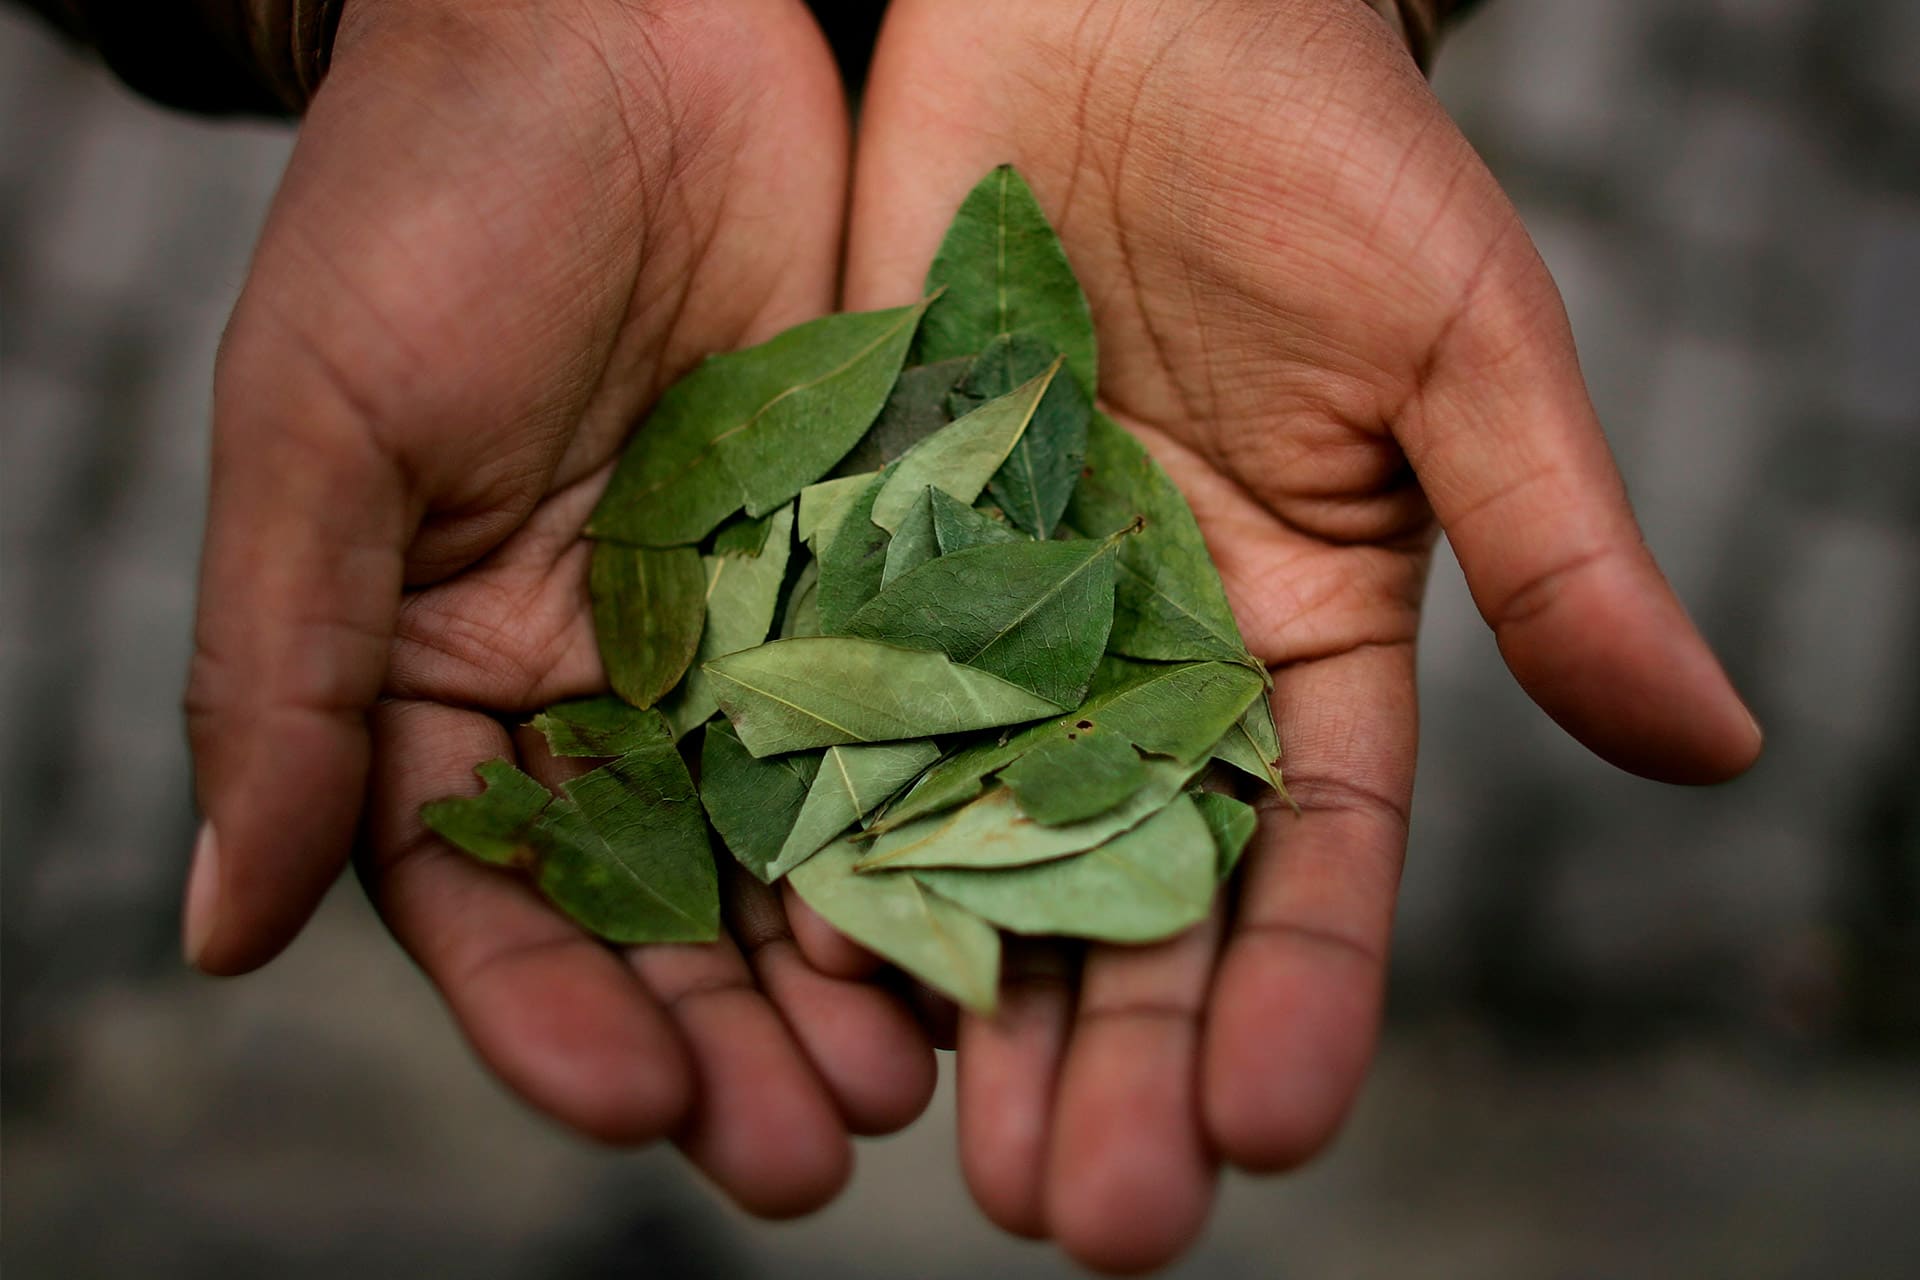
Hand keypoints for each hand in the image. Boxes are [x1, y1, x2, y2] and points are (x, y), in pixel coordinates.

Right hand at [182, 0, 933, 1213]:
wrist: (607, 22)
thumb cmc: (427, 207)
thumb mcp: (321, 435)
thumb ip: (280, 673)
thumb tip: (213, 926)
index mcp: (456, 680)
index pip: (493, 892)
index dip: (553, 1007)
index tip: (629, 1098)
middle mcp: (615, 682)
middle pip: (670, 903)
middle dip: (732, 1032)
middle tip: (811, 1148)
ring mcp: (758, 626)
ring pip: (809, 835)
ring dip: (856, 964)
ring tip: (914, 1077)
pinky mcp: (878, 552)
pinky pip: (924, 701)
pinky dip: (954, 806)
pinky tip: (1003, 901)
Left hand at [832, 0, 1762, 1267]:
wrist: (1121, 9)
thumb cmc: (1316, 153)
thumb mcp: (1460, 345)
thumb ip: (1554, 548)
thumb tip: (1714, 746)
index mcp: (1301, 634)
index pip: (1314, 847)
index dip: (1299, 987)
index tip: (1273, 1124)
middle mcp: (1139, 659)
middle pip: (1133, 890)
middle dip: (1120, 1049)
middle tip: (1092, 1210)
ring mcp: (989, 617)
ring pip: (969, 836)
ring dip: (959, 993)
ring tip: (936, 1147)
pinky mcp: (857, 549)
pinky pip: (831, 707)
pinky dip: (813, 829)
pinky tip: (795, 956)